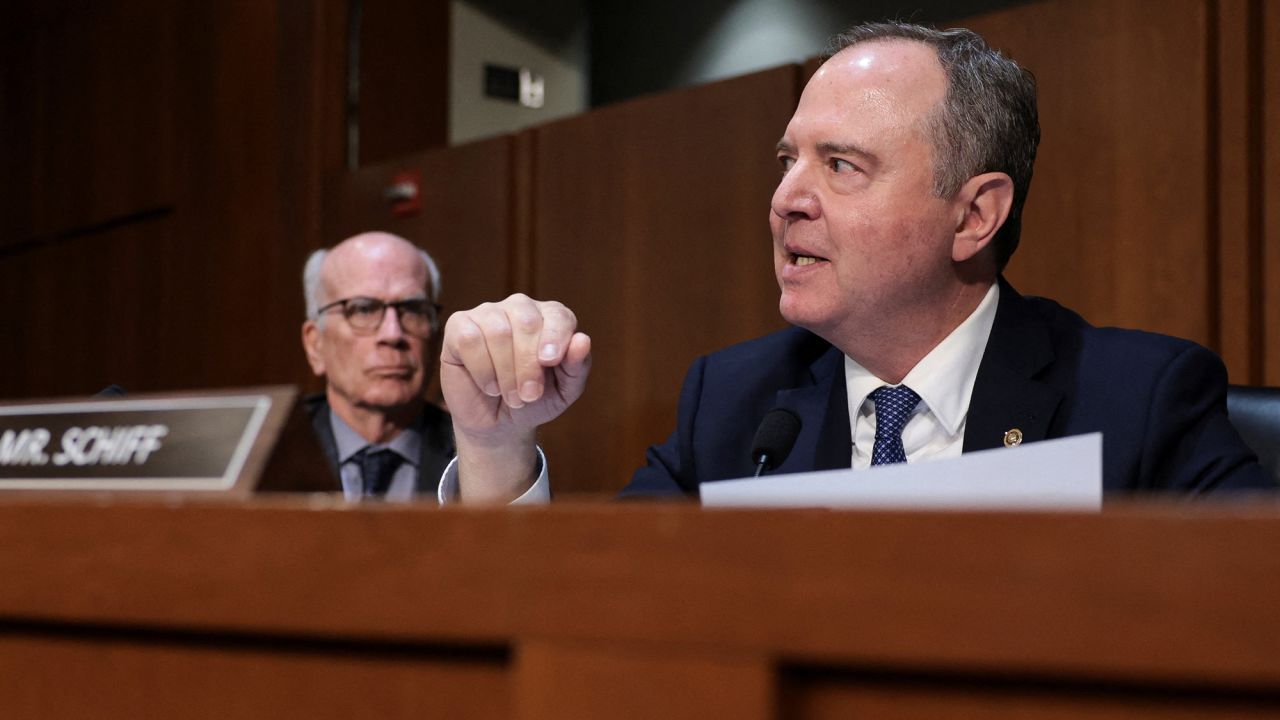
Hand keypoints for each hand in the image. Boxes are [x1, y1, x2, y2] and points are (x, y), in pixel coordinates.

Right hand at [440, 294, 590, 500]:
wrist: (500, 423)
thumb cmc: (535, 400)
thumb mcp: (565, 390)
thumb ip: (577, 366)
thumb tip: (583, 340)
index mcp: (550, 317)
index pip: (558, 315)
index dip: (555, 337)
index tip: (550, 363)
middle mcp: (520, 308)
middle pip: (526, 322)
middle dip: (528, 364)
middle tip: (529, 395)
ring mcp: (487, 313)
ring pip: (498, 331)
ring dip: (506, 372)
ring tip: (511, 396)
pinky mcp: (459, 326)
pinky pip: (470, 339)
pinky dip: (482, 369)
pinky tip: (489, 385)